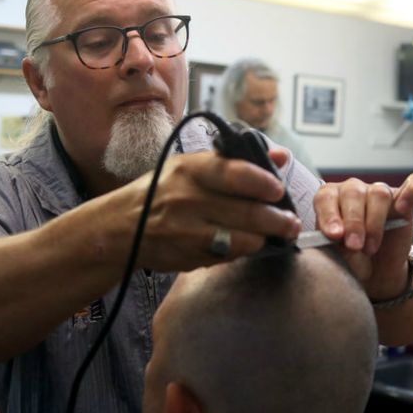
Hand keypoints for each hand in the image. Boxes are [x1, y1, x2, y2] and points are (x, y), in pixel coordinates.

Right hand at [116, 150, 301, 271]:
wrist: (120, 228)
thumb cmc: (163, 191)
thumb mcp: (191, 166)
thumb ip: (236, 160)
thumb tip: (281, 155)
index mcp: (190, 169)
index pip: (235, 173)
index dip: (265, 183)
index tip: (279, 190)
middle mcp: (188, 200)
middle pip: (247, 212)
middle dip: (278, 220)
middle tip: (292, 222)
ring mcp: (188, 232)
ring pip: (243, 239)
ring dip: (265, 238)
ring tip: (277, 234)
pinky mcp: (189, 257)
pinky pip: (228, 256)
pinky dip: (243, 250)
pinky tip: (248, 243)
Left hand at [313, 173, 412, 300]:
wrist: (376, 272)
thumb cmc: (352, 260)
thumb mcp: (340, 259)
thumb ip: (337, 247)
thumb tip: (340, 239)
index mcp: (329, 200)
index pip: (326, 198)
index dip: (329, 215)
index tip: (334, 235)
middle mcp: (353, 191)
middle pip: (353, 193)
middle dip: (353, 222)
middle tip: (354, 246)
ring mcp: (379, 193)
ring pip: (378, 194)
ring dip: (374, 222)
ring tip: (370, 247)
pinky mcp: (405, 200)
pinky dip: (412, 191)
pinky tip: (403, 207)